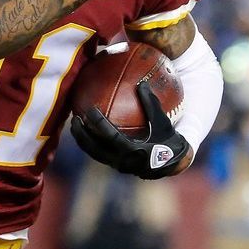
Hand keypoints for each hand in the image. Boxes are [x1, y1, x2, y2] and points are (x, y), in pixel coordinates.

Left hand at [69, 80, 190, 178]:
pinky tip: (86, 131)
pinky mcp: (117, 166)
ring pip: (94, 154)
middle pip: (95, 148)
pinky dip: (91, 144)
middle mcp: (123, 161)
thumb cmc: (168, 139)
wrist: (173, 163)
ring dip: (83, 140)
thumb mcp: (161, 121)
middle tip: (75, 119)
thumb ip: (151, 103)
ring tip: (75, 126)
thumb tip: (142, 82)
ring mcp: (118, 166)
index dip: (98, 123)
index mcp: (133, 150)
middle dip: (82, 134)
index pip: (110, 136)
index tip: (90, 110)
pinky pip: (99, 155)